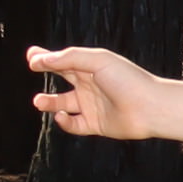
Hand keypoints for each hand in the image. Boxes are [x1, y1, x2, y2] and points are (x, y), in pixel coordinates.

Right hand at [24, 45, 160, 142]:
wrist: (150, 107)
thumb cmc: (128, 80)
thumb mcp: (97, 60)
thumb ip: (68, 58)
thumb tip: (41, 59)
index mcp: (92, 67)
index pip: (65, 59)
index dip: (47, 57)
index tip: (31, 56)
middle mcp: (91, 85)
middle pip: (62, 76)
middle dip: (46, 71)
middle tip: (32, 68)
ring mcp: (93, 105)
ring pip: (63, 104)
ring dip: (49, 103)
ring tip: (39, 101)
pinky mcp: (96, 124)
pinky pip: (74, 125)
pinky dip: (64, 122)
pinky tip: (63, 115)